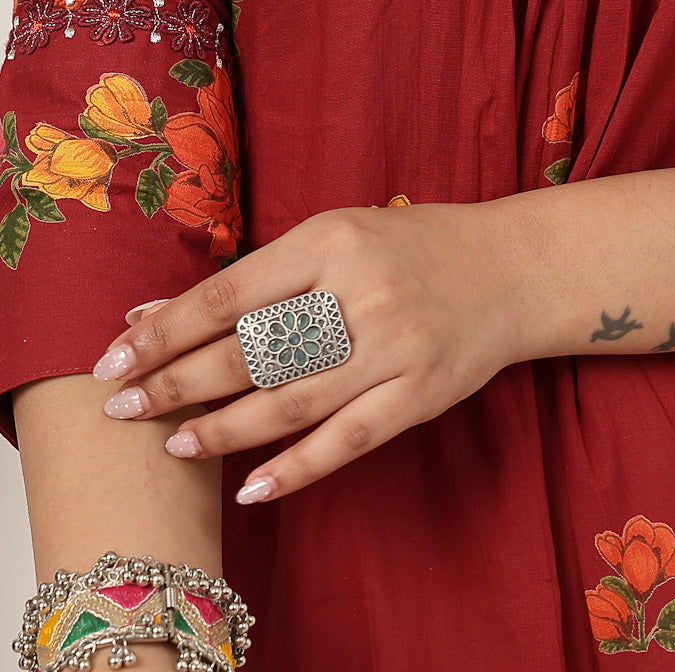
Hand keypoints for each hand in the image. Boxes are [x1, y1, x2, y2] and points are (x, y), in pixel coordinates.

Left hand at [92, 201, 529, 502]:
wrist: (513, 268)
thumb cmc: (413, 248)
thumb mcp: (338, 236)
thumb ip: (260, 276)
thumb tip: (160, 313)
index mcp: (334, 239)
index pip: (232, 293)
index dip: (168, 329)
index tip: (115, 356)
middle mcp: (362, 292)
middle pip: (253, 350)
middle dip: (177, 381)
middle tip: (122, 408)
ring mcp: (396, 347)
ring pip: (292, 401)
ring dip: (224, 428)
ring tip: (174, 444)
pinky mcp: (423, 394)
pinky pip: (348, 440)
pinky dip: (295, 468)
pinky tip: (250, 485)